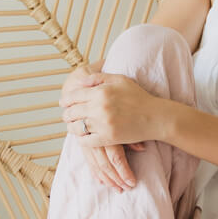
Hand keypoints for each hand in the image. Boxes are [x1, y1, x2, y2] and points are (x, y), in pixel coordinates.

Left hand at [61, 67, 144, 190]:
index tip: (63, 103)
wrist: (154, 117)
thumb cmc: (138, 96)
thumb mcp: (119, 80)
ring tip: (72, 126)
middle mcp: (99, 107)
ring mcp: (103, 124)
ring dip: (71, 127)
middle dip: (66, 114)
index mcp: (100, 92)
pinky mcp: (107, 138)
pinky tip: (82, 136)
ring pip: (76, 127)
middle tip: (66, 116)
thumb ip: (98, 78)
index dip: (66, 100)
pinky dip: (81, 139)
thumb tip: (80, 81)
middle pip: (72, 112)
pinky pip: (86, 141)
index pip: (74, 96)